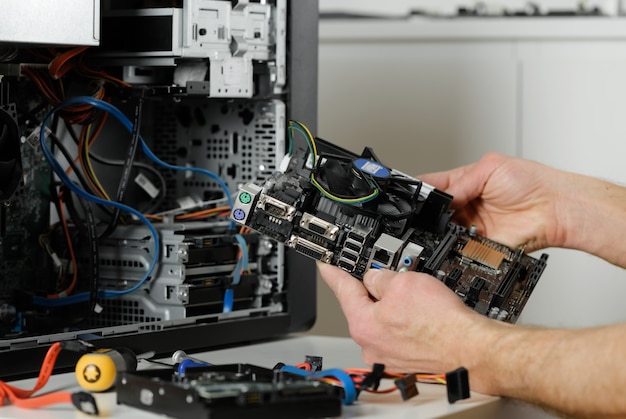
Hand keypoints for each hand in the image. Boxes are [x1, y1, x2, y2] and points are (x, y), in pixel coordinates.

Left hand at [317, 263, 496, 377]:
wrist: (470, 349)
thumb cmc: (441, 323)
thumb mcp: (404, 282)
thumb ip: (380, 276)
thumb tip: (375, 276)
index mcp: (363, 325)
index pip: (341, 289)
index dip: (333, 272)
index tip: (326, 265)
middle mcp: (370, 345)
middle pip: (363, 306)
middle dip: (375, 289)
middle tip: (394, 278)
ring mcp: (387, 356)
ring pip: (383, 320)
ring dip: (394, 307)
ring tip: (419, 302)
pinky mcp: (404, 360)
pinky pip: (398, 333)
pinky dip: (406, 322)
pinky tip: (422, 316)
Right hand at [419, 153, 563, 251]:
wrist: (555, 209)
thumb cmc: (532, 182)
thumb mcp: (491, 168)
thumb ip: (461, 182)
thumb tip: (441, 198)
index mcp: (464, 182)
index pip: (432, 186)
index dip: (419, 191)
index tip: (411, 196)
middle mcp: (465, 204)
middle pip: (433, 211)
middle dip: (426, 213)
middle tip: (425, 213)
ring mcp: (470, 225)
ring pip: (442, 231)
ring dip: (439, 229)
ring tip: (444, 223)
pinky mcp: (479, 244)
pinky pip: (459, 247)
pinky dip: (454, 245)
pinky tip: (456, 237)